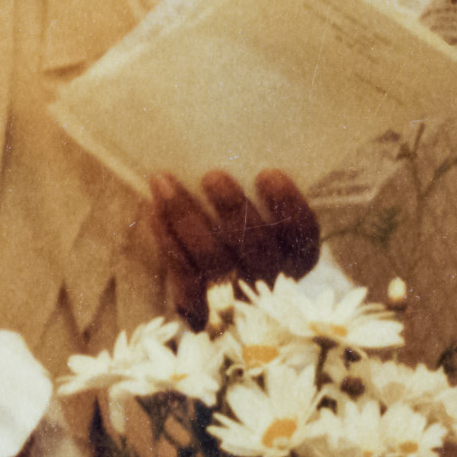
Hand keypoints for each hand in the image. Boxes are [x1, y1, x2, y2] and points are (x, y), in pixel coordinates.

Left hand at [149, 168, 321, 326]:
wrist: (209, 293)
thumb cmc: (234, 234)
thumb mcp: (254, 214)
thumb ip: (248, 192)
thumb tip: (222, 147)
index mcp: (296, 255)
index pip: (303, 232)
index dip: (289, 204)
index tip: (267, 173)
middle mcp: (271, 279)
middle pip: (256, 246)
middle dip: (233, 209)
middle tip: (213, 176)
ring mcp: (237, 298)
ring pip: (212, 258)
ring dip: (186, 216)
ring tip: (165, 182)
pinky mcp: (200, 308)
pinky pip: (181, 274)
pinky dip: (166, 239)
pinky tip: (153, 209)